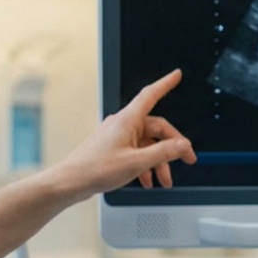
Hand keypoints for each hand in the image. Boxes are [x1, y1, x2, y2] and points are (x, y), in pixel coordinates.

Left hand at [51, 69, 197, 201]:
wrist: (71, 182)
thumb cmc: (95, 169)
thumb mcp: (136, 162)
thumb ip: (163, 152)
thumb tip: (183, 145)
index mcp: (127, 120)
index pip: (150, 95)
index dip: (165, 84)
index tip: (176, 75)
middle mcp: (123, 125)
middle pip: (156, 129)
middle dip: (172, 147)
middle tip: (186, 160)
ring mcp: (118, 136)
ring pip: (148, 144)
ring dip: (159, 162)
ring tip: (164, 180)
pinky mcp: (114, 148)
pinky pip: (137, 151)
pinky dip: (146, 165)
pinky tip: (147, 179)